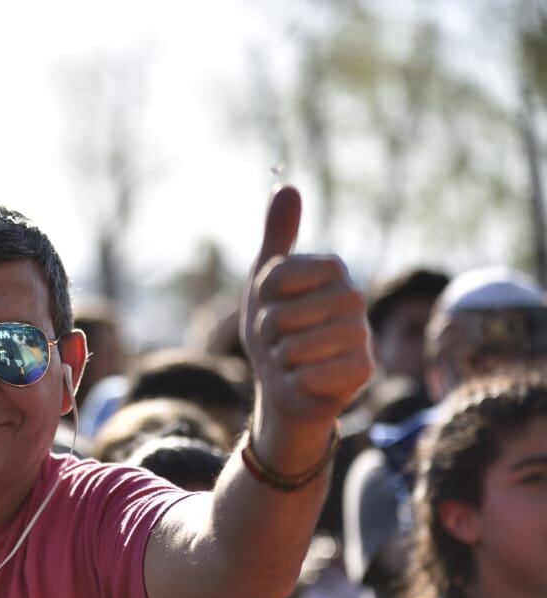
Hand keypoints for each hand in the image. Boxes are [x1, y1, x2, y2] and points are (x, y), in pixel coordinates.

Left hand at [240, 186, 372, 428]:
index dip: (261, 298)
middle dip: (268, 334)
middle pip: (280, 316)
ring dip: (281, 360)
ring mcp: (362, 334)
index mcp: (331, 269)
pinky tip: (307, 380)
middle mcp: (353, 297)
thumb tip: (288, 187)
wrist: (287, 384)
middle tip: (281, 339)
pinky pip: (310, 376)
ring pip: (293, 348)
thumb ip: (277, 236)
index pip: (274, 278)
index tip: (271, 306)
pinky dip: (296, 382)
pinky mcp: (363, 371)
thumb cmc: (277, 329)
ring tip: (293, 359)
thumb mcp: (266, 281)